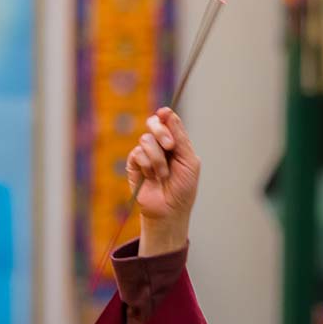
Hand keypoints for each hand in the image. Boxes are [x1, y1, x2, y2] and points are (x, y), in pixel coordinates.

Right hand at [126, 108, 199, 255]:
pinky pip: (138, 154)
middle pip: (153, 123)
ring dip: (158, 159)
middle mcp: (160, 145)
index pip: (168, 121)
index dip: (165, 116)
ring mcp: (146, 154)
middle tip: (169, 146)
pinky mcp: (134, 164)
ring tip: (163, 175)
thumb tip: (166, 113)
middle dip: (161, 131)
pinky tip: (152, 177)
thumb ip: (180, 137)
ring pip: (146, 140)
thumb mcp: (188, 160)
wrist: (170, 210)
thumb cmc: (183, 188)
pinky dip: (148, 165)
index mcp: (175, 142)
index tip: (164, 114)